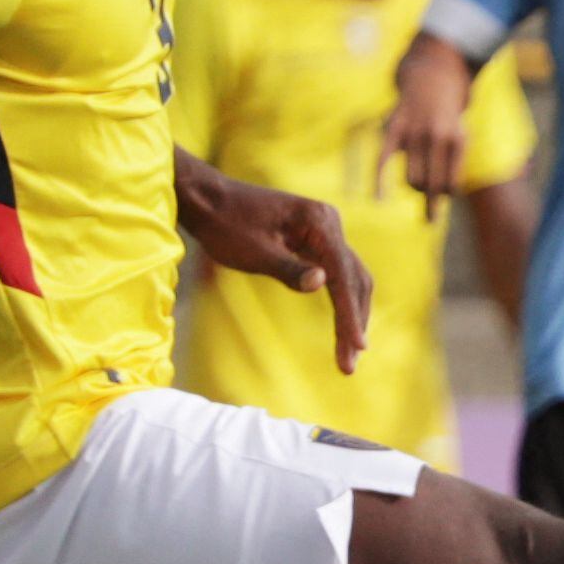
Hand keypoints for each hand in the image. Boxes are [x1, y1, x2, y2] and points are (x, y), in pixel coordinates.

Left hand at [188, 171, 371, 372]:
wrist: (206, 199)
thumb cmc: (224, 223)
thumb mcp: (252, 252)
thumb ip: (287, 268)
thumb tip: (321, 283)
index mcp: (318, 220)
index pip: (343, 273)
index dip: (350, 313)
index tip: (356, 346)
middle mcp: (329, 223)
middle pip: (355, 278)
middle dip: (354, 321)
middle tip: (349, 364)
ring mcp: (324, 232)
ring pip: (350, 278)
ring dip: (351, 315)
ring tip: (348, 355)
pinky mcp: (314, 241)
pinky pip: (336, 275)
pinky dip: (340, 302)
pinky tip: (341, 327)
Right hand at [380, 35, 470, 220]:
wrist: (433, 78)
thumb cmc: (448, 118)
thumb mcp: (461, 137)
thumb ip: (452, 166)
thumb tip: (438, 199)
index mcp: (458, 141)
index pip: (450, 186)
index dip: (445, 195)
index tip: (442, 194)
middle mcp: (437, 137)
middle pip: (430, 186)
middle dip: (429, 201)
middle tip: (429, 208)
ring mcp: (414, 132)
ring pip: (411, 180)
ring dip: (414, 188)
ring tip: (416, 185)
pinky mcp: (394, 128)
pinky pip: (383, 159)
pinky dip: (379, 180)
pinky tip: (378, 200)